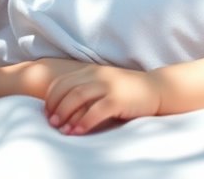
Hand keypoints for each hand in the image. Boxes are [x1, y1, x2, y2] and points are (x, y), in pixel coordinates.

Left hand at [43, 65, 162, 134]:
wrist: (156, 88)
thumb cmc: (127, 90)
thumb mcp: (104, 84)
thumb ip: (86, 89)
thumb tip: (63, 107)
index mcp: (91, 71)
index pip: (62, 81)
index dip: (51, 98)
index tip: (47, 112)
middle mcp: (98, 75)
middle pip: (67, 89)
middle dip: (55, 107)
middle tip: (51, 122)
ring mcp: (109, 85)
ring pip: (78, 97)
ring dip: (65, 114)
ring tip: (61, 129)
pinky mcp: (118, 99)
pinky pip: (95, 110)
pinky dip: (83, 122)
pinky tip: (77, 132)